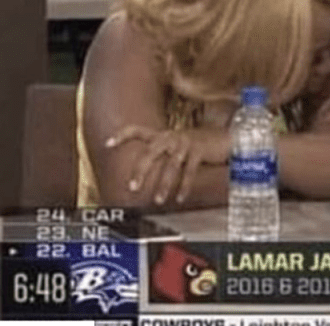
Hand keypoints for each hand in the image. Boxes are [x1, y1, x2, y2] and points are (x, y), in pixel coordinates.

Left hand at [107, 126, 228, 204]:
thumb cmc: (194, 144)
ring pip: (171, 166)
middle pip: (150, 152)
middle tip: (133, 187)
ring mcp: (185, 143)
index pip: (137, 130)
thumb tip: (140, 170)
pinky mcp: (199, 150)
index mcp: (161, 135)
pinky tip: (179, 197)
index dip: (122, 135)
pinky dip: (184, 186)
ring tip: (158, 200)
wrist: (222, 136)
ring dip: (163, 185)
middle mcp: (170, 137)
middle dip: (141, 171)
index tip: (107, 144)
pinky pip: (190, 171)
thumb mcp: (174, 143)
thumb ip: (158, 151)